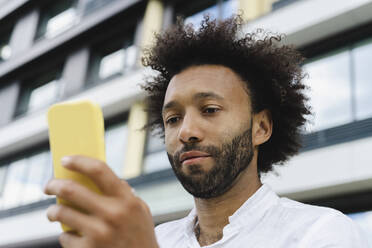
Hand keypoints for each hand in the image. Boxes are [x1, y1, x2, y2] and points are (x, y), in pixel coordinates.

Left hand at [44, 155, 158, 247]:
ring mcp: (98, 234)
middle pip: (72, 190)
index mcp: (126, 200)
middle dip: (54, 185)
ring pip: (61, 213)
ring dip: (53, 211)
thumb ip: (124, 193)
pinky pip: (64, 237)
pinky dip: (66, 235)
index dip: (80, 161)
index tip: (66, 159)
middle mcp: (112, 215)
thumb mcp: (140, 211)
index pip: (99, 171)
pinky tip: (74, 236)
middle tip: (49, 186)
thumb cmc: (140, 235)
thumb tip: (101, 177)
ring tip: (54, 212)